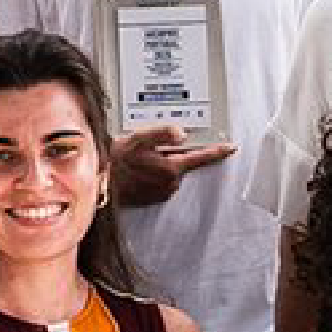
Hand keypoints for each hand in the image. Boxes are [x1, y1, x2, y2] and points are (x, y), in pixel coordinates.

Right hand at [107, 124, 232, 210]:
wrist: (100, 181)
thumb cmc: (117, 160)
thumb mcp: (138, 138)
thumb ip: (162, 133)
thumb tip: (182, 133)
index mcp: (172, 168)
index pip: (201, 158)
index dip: (218, 151)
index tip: (231, 147)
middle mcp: (171, 183)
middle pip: (182, 162)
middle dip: (172, 153)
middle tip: (149, 149)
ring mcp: (163, 192)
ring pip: (171, 171)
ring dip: (161, 163)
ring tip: (140, 159)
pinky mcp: (154, 198)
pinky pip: (161, 181)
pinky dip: (154, 172)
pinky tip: (139, 169)